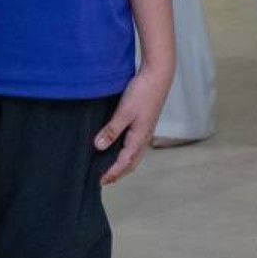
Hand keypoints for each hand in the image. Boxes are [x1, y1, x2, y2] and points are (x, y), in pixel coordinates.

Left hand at [94, 67, 172, 184]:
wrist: (157, 76)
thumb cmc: (142, 93)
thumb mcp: (124, 112)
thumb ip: (112, 130)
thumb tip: (99, 147)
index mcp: (140, 138)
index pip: (124, 163)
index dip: (112, 173)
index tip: (100, 181)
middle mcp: (144, 138)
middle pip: (131, 163)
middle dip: (118, 173)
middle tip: (104, 180)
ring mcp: (145, 131)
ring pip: (133, 154)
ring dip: (122, 163)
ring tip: (110, 167)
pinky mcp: (144, 123)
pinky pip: (134, 143)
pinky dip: (125, 151)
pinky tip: (117, 146)